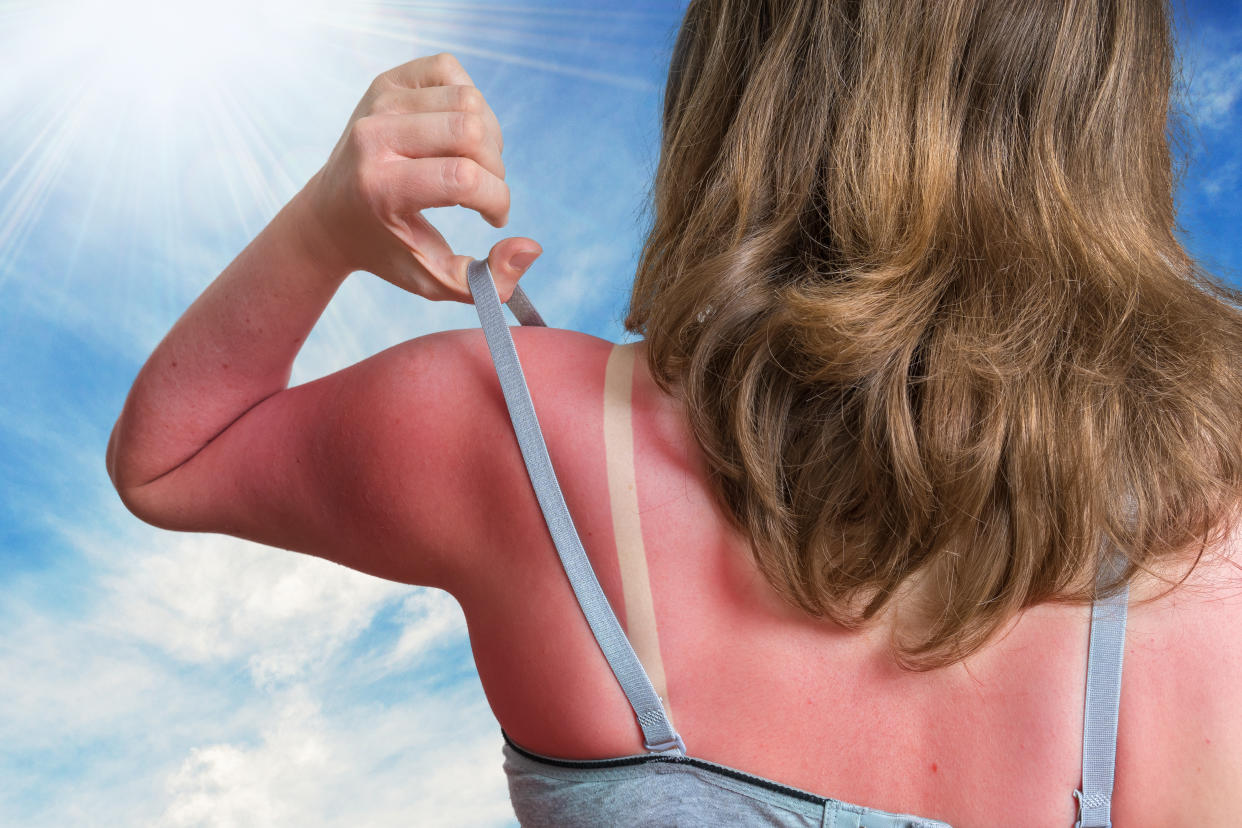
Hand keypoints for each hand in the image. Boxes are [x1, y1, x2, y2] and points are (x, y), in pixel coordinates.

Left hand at [300, 52, 540, 301]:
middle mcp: (374, 137)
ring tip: (474, 163)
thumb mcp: (434, 282)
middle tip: (484, 191)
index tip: (495, 218)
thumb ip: (488, 281)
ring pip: (469, 101)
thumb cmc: (388, 249)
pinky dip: (469, 101)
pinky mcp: (388, 81)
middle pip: (472, 132)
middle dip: (496, 169)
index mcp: (380, 187)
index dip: (497, 200)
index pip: (462, 178)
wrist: (330, 215)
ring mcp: (379, 102)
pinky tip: (457, 133)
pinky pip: (451, 71)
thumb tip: (533, 247)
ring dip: (488, 138)